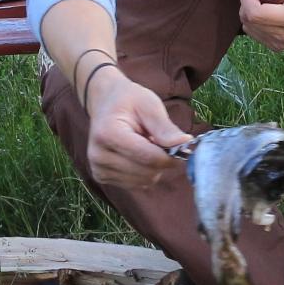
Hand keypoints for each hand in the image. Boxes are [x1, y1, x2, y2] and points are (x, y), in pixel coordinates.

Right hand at [83, 66, 192, 188]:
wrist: (104, 102)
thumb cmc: (128, 100)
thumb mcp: (148, 104)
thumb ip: (164, 127)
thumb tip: (184, 144)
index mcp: (108, 134)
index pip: (148, 157)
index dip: (170, 155)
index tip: (182, 145)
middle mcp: (98, 156)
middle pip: (148, 172)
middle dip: (162, 159)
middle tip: (161, 140)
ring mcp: (98, 169)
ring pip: (144, 181)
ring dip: (154, 166)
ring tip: (146, 144)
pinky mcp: (102, 178)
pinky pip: (137, 184)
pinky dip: (144, 171)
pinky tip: (138, 154)